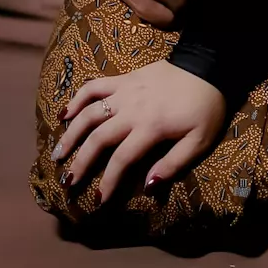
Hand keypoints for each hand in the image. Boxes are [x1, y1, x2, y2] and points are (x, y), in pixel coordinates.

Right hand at [53, 60, 226, 202]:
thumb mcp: (199, 141)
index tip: (97, 201)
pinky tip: (64, 114)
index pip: (121, 159)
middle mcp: (132, 109)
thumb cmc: (206, 108)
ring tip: (58, 153)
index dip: (107, 182)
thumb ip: (173, 164)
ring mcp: (125, 91)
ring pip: (90, 113)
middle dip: (80, 162)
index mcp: (151, 127)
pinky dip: (77, 98)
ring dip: (71, 134)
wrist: (210, 66)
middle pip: (98, 138)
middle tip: (68, 182)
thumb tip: (148, 186)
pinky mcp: (124, 78)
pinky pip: (94, 86)